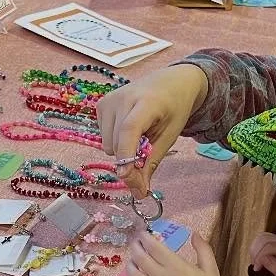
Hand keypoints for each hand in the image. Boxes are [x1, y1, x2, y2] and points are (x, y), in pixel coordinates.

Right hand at [99, 64, 208, 196]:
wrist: (171, 82)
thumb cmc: (174, 109)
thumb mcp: (169, 137)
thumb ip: (152, 163)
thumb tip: (138, 193)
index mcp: (147, 102)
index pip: (130, 130)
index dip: (127, 155)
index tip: (127, 176)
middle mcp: (123, 98)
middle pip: (117, 144)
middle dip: (129, 161)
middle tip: (146, 156)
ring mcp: (109, 100)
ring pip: (107, 145)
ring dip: (122, 150)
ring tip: (140, 134)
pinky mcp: (101, 105)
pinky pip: (103, 137)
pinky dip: (116, 140)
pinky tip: (130, 127)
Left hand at [124, 230, 227, 275]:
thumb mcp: (210, 268)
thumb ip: (203, 248)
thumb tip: (194, 233)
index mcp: (175, 265)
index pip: (153, 247)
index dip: (145, 237)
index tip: (143, 234)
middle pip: (140, 258)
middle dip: (135, 247)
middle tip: (136, 244)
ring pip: (133, 275)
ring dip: (130, 265)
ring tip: (133, 261)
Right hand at [249, 232, 275, 275]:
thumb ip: (274, 266)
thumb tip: (261, 258)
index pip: (270, 246)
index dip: (260, 256)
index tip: (257, 268)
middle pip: (264, 239)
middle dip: (256, 253)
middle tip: (256, 266)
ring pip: (261, 238)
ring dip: (255, 250)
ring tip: (256, 263)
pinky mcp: (275, 241)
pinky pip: (261, 240)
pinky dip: (256, 248)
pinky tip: (257, 258)